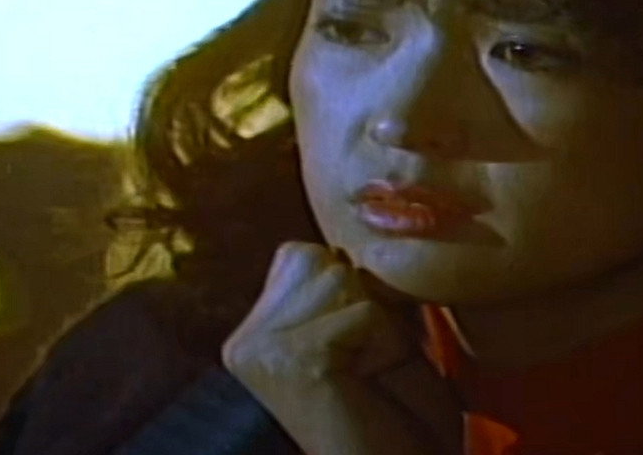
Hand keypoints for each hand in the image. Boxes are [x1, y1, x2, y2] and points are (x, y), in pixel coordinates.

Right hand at [222, 242, 462, 454]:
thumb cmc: (398, 420)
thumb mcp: (372, 336)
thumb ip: (350, 287)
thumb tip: (365, 222)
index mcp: (255, 330)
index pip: (306, 255)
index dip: (357, 295)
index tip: (363, 355)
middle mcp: (244, 339)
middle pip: (322, 260)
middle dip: (367, 307)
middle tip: (370, 370)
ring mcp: (260, 350)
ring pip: (343, 280)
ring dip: (380, 328)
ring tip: (372, 377)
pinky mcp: (290, 360)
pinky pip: (363, 313)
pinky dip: (388, 347)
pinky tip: (370, 389)